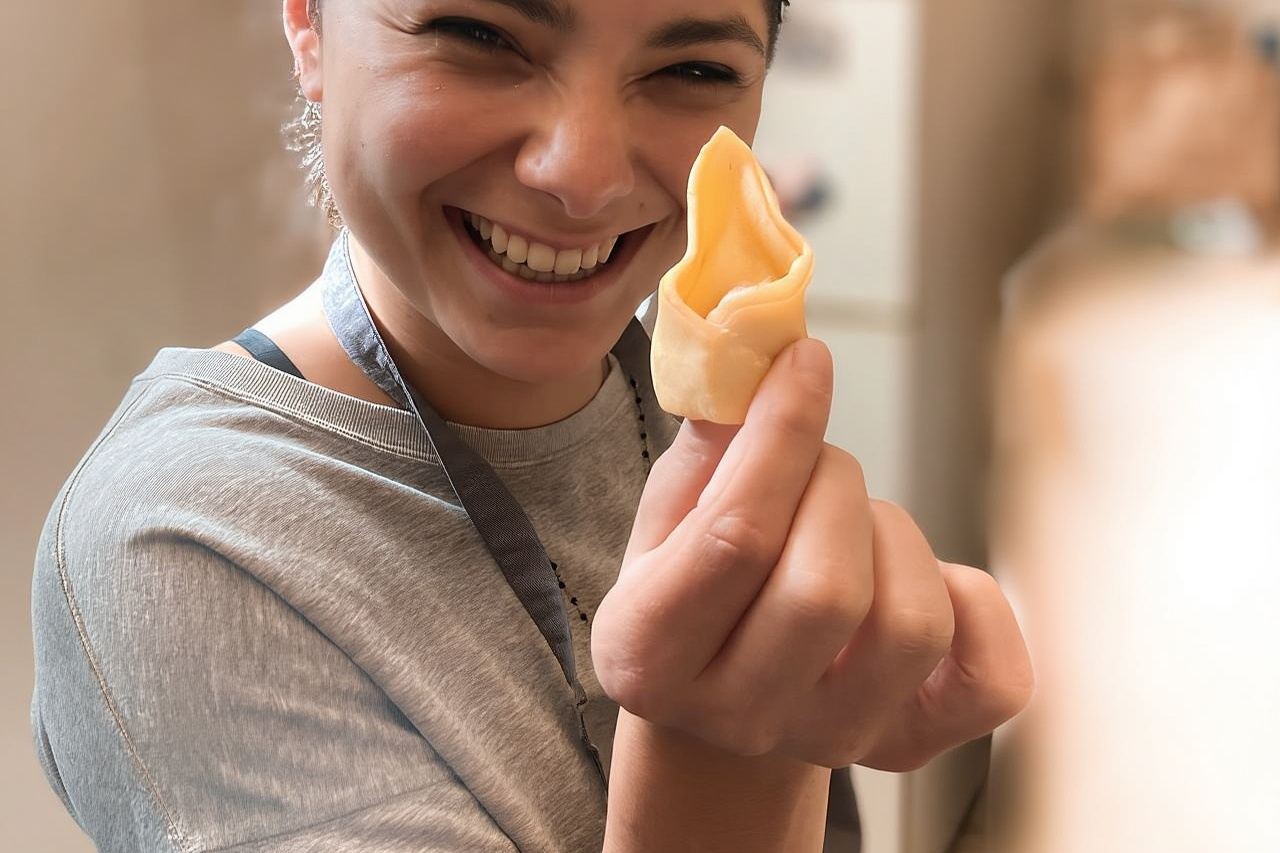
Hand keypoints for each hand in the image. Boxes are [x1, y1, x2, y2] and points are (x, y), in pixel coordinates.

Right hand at [592, 339, 1032, 770]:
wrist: (723, 696)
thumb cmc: (694, 588)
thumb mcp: (667, 519)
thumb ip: (708, 447)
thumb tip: (763, 355)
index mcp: (648, 655)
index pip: (734, 538)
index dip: (783, 434)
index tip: (806, 360)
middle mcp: (736, 716)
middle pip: (824, 588)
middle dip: (836, 485)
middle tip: (819, 464)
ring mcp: (829, 739)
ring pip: (910, 623)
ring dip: (894, 534)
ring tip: (855, 524)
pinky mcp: (909, 747)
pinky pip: (993, 679)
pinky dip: (977, 602)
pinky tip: (927, 578)